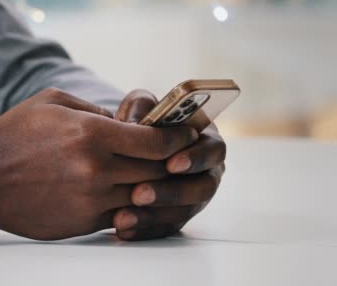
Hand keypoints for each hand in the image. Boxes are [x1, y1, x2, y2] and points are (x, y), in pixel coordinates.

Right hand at [0, 88, 199, 239]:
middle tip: (179, 155)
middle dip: (171, 162)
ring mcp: (90, 199)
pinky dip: (129, 203)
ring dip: (153, 185)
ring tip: (157, 174)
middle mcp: (96, 169)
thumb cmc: (15, 134)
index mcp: (92, 133)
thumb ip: (95, 108)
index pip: (156, 141)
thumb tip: (125, 119)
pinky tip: (126, 192)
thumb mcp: (54, 102)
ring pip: (142, 195)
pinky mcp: (82, 222)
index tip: (185, 134)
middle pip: (156, 170)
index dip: (177, 138)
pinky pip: (120, 213)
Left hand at [112, 89, 225, 240]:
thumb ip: (142, 107)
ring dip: (154, 215)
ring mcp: (192, 198)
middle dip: (171, 193)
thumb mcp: (141, 106)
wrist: (126, 146)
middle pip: (201, 188)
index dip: (196, 158)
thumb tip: (133, 124)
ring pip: (183, 213)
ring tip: (124, 215)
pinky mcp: (175, 217)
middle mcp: (206, 172)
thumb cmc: (141, 121)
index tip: (172, 163)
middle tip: (140, 193)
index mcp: (206, 141)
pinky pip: (164, 229)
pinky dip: (144, 230)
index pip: (213, 150)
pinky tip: (123, 228)